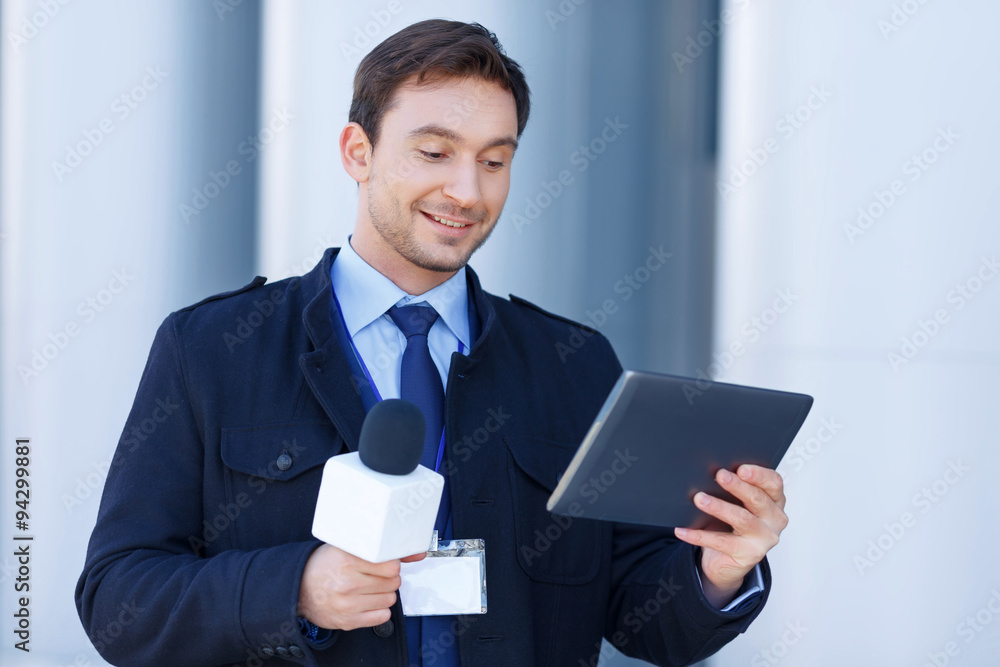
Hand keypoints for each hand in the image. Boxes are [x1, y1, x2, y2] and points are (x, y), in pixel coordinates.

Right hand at [298, 544, 426, 630]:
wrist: (298, 589)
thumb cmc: (323, 566)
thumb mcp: (347, 547)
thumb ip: (380, 548)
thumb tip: (416, 553)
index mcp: (347, 560)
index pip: (390, 564)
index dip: (391, 563)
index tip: (385, 562)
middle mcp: (347, 583)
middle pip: (392, 582)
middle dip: (389, 577)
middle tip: (376, 574)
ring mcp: (348, 604)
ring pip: (390, 599)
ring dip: (385, 593)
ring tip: (371, 587)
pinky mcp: (348, 621)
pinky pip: (382, 616)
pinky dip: (379, 609)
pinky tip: (368, 600)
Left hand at [673, 464, 787, 607]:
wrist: (727, 560)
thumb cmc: (732, 525)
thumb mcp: (737, 503)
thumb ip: (734, 489)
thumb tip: (712, 473)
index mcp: (775, 501)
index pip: (774, 483)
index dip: (759, 474)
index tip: (741, 468)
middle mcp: (774, 520)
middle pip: (758, 499)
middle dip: (738, 486)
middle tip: (720, 475)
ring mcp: (763, 539)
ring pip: (741, 519)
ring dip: (719, 507)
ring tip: (700, 499)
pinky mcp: (748, 555)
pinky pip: (720, 542)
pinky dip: (698, 535)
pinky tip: (682, 530)